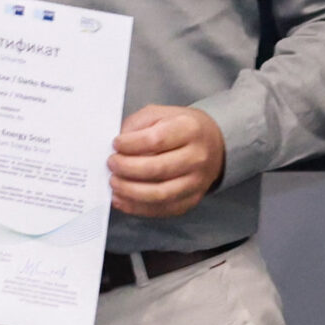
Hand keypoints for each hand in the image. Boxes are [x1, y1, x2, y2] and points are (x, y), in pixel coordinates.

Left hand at [110, 106, 226, 218]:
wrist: (213, 145)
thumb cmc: (181, 128)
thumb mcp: (160, 114)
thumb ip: (137, 125)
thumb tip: (117, 147)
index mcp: (190, 129)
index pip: (156, 140)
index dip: (131, 144)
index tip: (116, 144)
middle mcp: (197, 157)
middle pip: (157, 169)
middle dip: (127, 168)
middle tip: (111, 164)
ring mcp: (197, 182)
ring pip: (160, 194)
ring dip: (130, 191)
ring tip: (114, 183)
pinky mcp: (191, 200)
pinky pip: (163, 209)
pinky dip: (138, 208)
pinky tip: (122, 199)